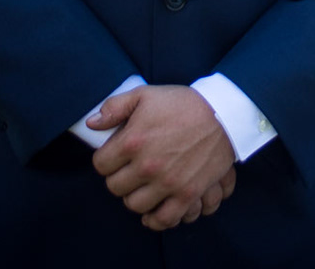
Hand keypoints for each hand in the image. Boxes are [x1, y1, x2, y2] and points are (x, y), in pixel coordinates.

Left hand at [89, 85, 237, 230]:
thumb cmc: (183, 103)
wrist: (223, 114)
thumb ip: (115, 107)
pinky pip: (164, 219)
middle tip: (129, 171)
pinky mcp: (187, 194)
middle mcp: (147, 165)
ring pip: (135, 205)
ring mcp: (167, 182)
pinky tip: (153, 212)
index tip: (115, 156)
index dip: (105, 160)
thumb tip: (92, 123)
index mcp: (133, 141)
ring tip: (142, 187)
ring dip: (135, 198)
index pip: (101, 165)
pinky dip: (155, 220)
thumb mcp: (146, 95)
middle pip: (115, 188)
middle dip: (119, 179)